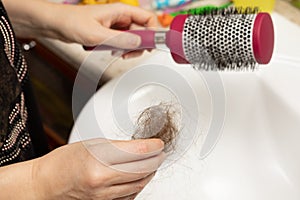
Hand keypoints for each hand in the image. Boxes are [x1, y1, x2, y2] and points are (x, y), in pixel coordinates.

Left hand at [4, 0, 157, 57]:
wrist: (55, 25)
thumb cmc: (70, 22)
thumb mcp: (96, 34)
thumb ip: (119, 39)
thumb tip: (138, 42)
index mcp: (120, 11)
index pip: (147, 18)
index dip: (154, 31)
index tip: (152, 45)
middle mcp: (120, 18)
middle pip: (143, 31)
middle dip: (140, 44)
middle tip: (130, 53)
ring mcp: (116, 27)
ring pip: (133, 39)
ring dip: (129, 49)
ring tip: (118, 54)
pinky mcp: (110, 34)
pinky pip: (123, 43)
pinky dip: (120, 50)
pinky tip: (112, 52)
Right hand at [32, 138, 164, 198]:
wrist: (47, 184)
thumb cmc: (65, 161)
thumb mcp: (93, 144)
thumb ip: (119, 147)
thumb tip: (142, 147)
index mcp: (98, 160)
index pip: (137, 152)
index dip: (153, 146)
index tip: (159, 143)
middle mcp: (102, 181)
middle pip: (142, 170)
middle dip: (156, 159)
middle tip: (160, 152)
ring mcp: (104, 196)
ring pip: (139, 184)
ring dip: (150, 172)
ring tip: (152, 162)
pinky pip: (131, 195)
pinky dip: (139, 184)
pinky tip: (139, 176)